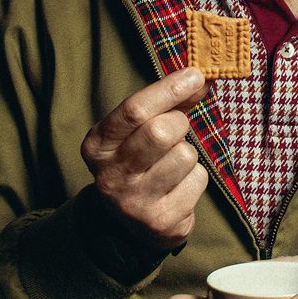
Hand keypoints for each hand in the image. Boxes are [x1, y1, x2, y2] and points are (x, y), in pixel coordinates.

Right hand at [81, 67, 208, 249]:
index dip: (169, 89)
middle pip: (161, 132)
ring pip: (185, 155)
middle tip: (176, 129)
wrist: (130, 223)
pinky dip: (196, 177)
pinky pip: (198, 179)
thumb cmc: (139, 159)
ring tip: (172, 164)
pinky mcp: (161, 222)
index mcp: (98, 146)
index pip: (134, 110)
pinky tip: (178, 186)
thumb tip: (199, 80)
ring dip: (188, 153)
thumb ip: (167, 102)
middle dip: (179, 123)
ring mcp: (135, 203)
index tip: (195, 75)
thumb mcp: (139, 129)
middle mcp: (110, 177)